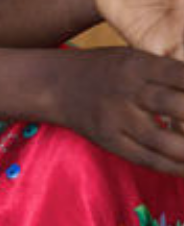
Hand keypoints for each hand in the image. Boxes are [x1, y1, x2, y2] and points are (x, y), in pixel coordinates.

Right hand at [52, 45, 183, 174]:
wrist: (54, 84)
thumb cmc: (104, 69)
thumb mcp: (131, 58)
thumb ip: (167, 73)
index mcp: (134, 64)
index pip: (181, 75)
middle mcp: (126, 90)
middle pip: (176, 108)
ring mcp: (116, 118)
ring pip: (165, 141)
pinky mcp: (109, 141)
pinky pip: (148, 159)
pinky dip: (175, 167)